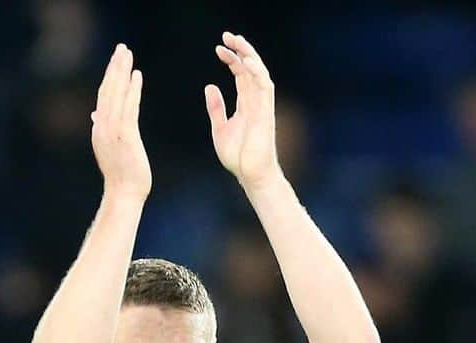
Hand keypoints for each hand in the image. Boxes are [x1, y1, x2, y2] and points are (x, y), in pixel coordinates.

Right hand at [91, 43, 150, 201]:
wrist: (124, 195)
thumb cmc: (121, 176)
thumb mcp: (110, 149)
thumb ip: (104, 129)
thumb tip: (96, 113)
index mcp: (99, 130)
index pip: (103, 97)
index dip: (109, 77)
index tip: (115, 60)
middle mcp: (102, 127)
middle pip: (107, 91)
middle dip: (114, 67)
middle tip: (121, 48)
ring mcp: (113, 131)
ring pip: (116, 95)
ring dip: (122, 72)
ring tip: (128, 54)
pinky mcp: (125, 137)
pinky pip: (129, 108)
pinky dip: (132, 90)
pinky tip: (137, 75)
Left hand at [205, 31, 281, 191]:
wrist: (251, 175)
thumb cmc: (238, 158)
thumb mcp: (220, 129)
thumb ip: (216, 109)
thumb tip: (210, 86)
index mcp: (245, 104)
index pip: (241, 74)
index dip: (231, 59)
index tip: (218, 49)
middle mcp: (255, 101)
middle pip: (250, 68)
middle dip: (240, 50)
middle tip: (226, 36)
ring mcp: (262, 106)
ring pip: (259, 72)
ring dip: (248, 55)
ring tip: (235, 42)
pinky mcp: (265, 113)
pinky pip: (265, 86)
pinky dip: (257, 72)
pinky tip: (246, 61)